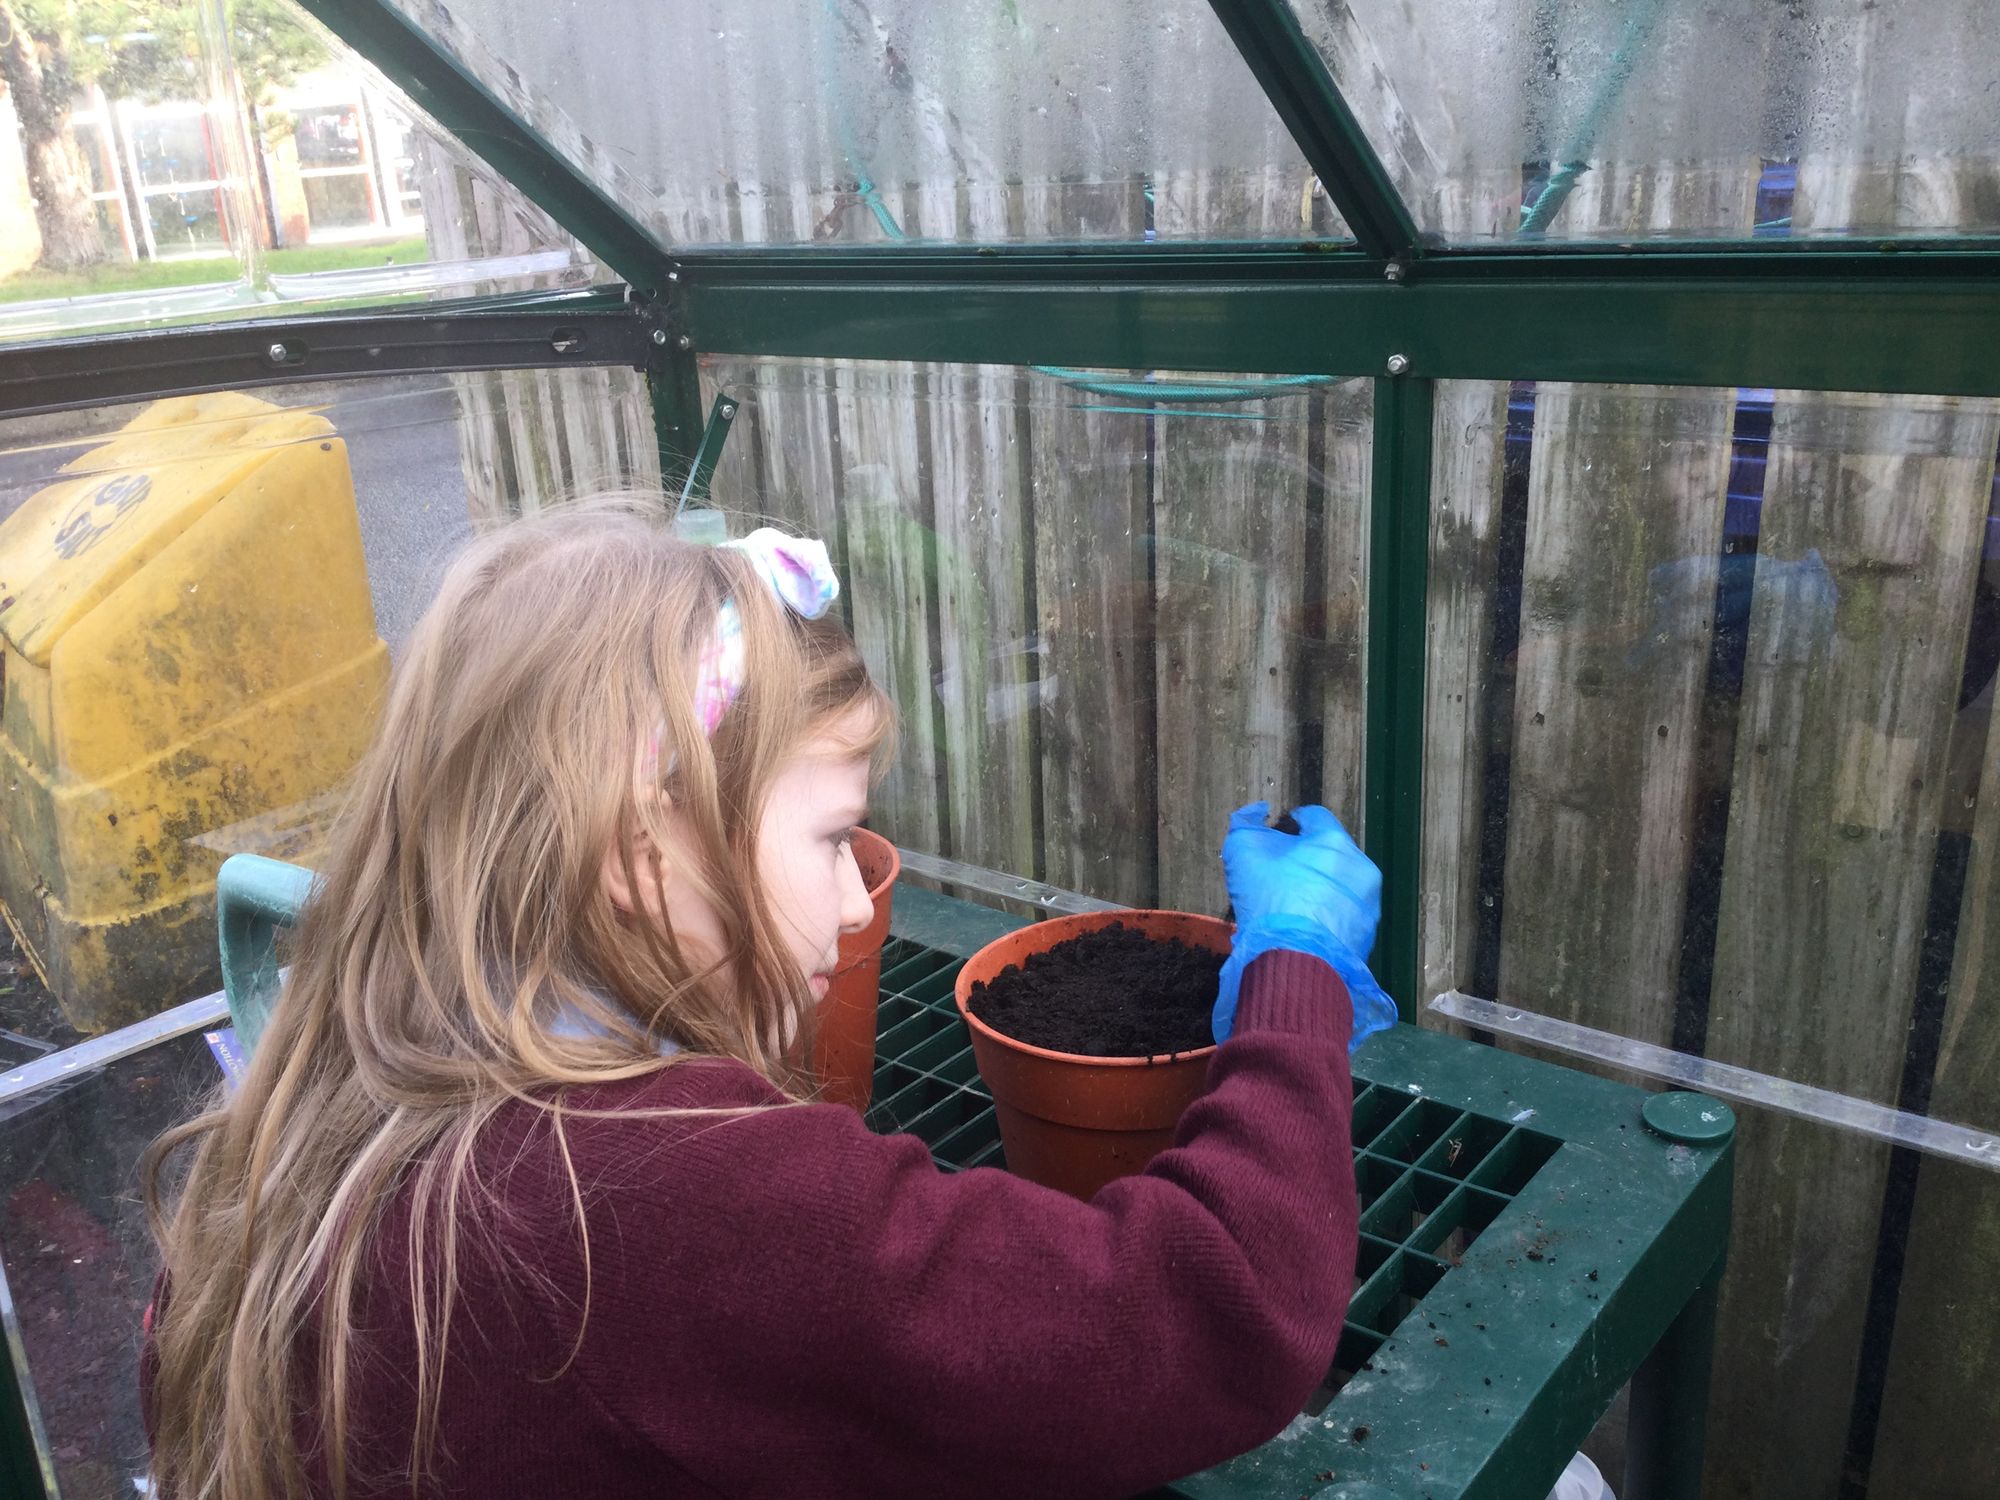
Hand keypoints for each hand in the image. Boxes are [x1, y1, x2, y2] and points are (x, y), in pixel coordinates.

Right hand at [1211, 801, 1397, 1049]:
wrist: (1295, 962)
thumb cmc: (1269, 899)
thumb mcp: (1243, 852)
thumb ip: (1246, 823)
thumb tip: (1257, 812)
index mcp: (1334, 841)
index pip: (1314, 816)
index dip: (1290, 824)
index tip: (1274, 839)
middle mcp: (1360, 866)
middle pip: (1329, 852)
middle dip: (1306, 859)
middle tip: (1280, 877)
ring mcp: (1369, 902)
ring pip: (1339, 884)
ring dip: (1319, 888)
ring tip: (1293, 907)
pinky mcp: (1368, 933)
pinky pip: (1344, 914)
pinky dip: (1327, 915)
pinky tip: (1305, 928)